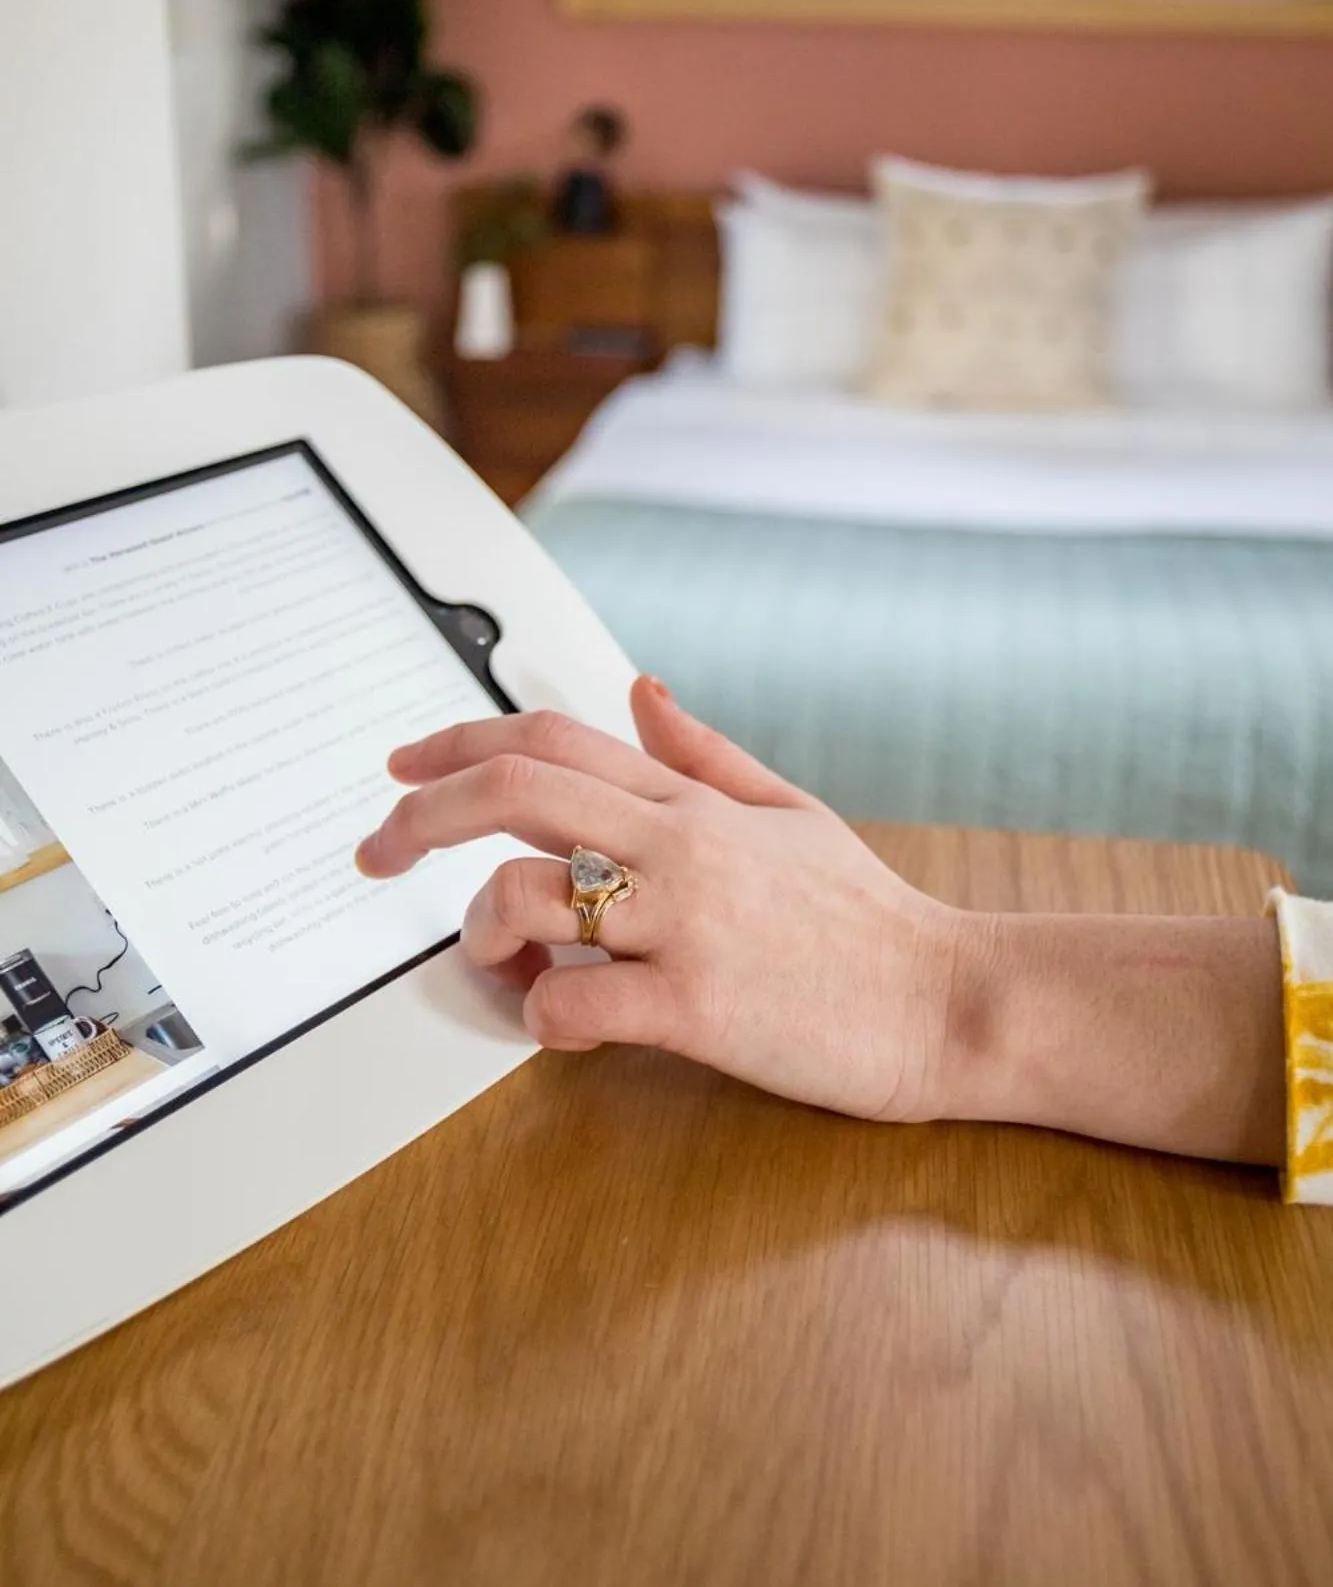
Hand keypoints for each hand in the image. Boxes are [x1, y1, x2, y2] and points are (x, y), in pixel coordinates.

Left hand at [356, 677, 969, 1122]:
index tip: (400, 770)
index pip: (547, 738)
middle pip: (513, 792)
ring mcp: (686, 923)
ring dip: (480, 930)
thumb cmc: (867, 915)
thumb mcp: (790, 810)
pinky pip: (573, 1002)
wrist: (950, 1000)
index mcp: (691, 801)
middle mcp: (680, 845)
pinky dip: (539, 1016)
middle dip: (419, 816)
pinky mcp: (697, 1006)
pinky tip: (559, 1024)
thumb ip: (705, 754)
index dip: (454, 744)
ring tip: (496, 958)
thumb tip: (641, 687)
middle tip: (374, 852)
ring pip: (528, 895)